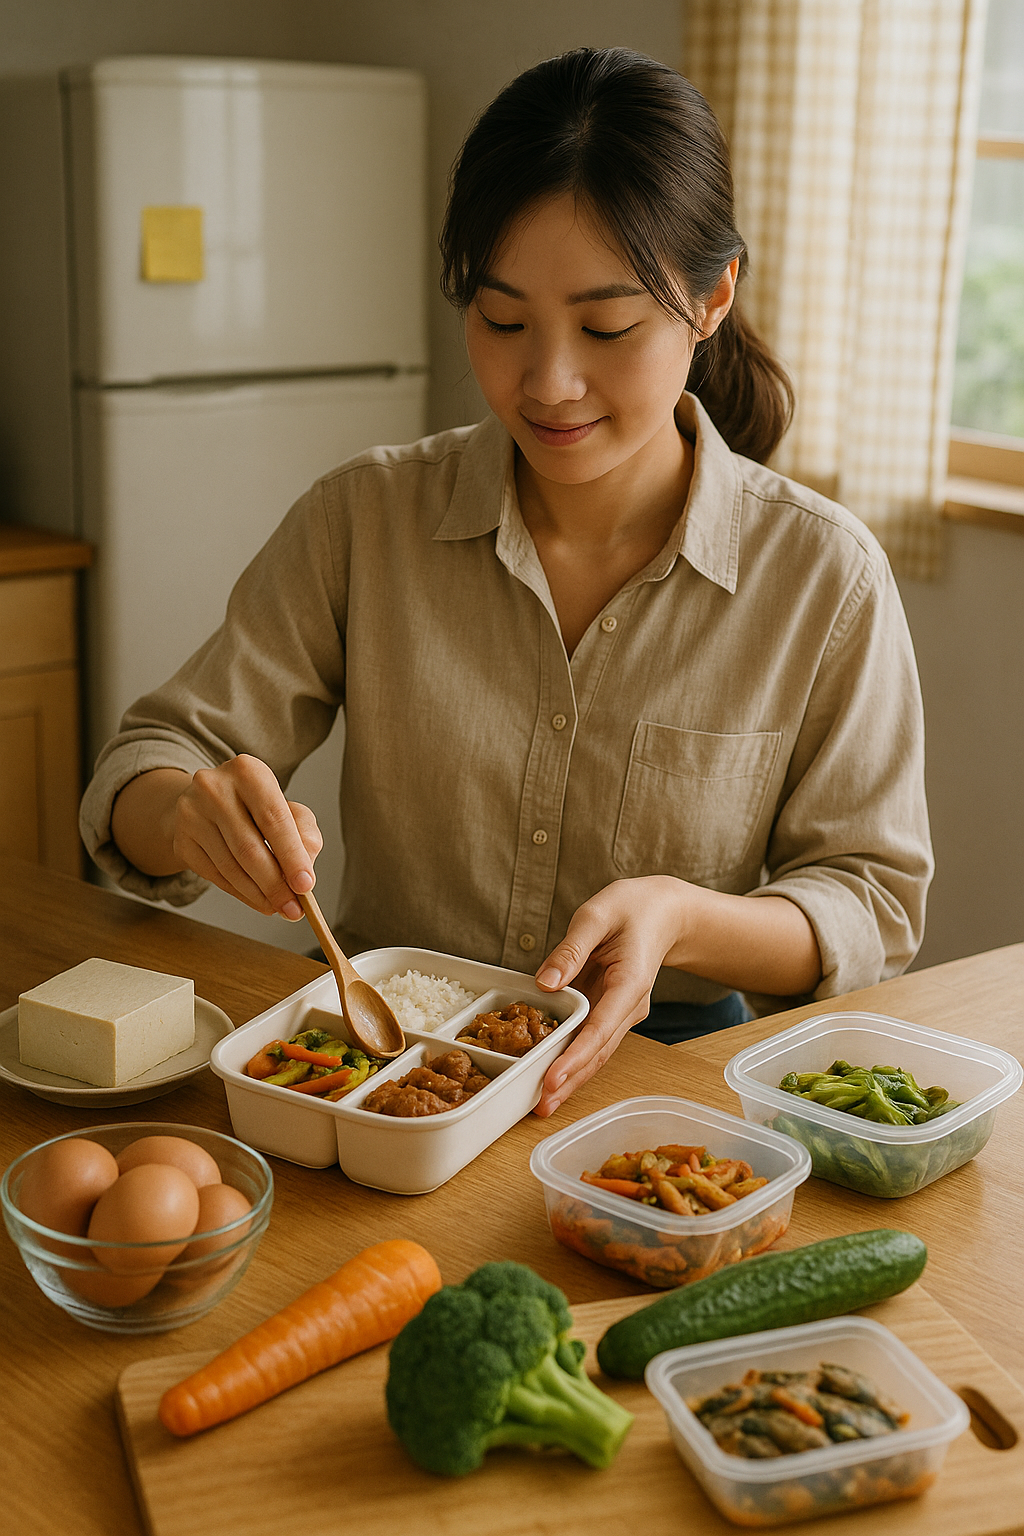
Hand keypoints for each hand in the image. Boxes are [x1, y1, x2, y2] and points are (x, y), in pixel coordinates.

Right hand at [170, 755, 322, 918]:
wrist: (207, 804)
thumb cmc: (256, 807)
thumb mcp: (287, 809)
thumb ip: (304, 834)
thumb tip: (304, 871)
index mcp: (248, 771)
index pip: (274, 819)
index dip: (292, 856)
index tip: (306, 886)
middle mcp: (214, 787)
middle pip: (249, 848)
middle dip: (275, 884)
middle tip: (294, 909)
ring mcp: (191, 814)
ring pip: (230, 867)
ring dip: (258, 894)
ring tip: (278, 907)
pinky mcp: (181, 840)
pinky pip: (215, 876)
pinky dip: (240, 893)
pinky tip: (257, 899)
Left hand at [533, 877, 689, 1115]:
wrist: (664, 912)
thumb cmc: (632, 908)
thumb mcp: (597, 914)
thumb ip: (570, 949)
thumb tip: (544, 984)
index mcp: (630, 983)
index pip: (600, 1029)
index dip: (575, 1057)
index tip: (552, 1079)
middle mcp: (631, 1005)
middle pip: (599, 1051)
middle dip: (571, 1080)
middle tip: (542, 1106)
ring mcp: (624, 1011)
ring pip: (598, 1052)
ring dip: (573, 1078)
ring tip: (544, 1103)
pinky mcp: (614, 1010)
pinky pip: (593, 1040)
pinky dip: (575, 1060)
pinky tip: (553, 1076)